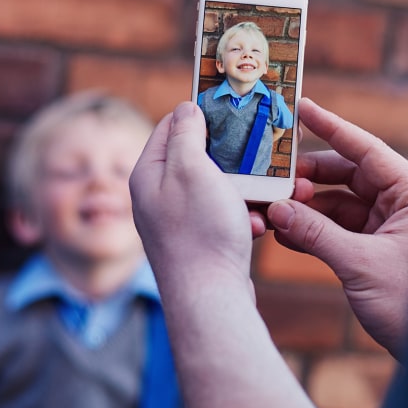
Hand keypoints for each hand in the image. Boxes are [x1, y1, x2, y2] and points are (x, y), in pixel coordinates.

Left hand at [130, 102, 254, 295]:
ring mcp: (177, 222)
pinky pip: (224, 218)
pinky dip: (242, 217)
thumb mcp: (193, 169)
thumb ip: (186, 134)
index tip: (231, 108)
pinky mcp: (198, 244)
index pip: (171, 126)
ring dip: (242, 190)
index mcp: (148, 174)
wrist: (210, 299)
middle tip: (255, 152)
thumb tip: (186, 109)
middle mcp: (157, 197)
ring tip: (258, 197)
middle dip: (230, 157)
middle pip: (198, 158)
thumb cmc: (200, 232)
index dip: (200, 114)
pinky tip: (255, 226)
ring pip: (217, 189)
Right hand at [266, 98, 407, 358]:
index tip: (303, 108)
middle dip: (311, 177)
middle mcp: (405, 205)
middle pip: (350, 175)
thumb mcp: (361, 265)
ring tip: (273, 209)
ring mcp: (392, 229)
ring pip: (341, 205)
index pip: (367, 150)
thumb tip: (278, 210)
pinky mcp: (380, 252)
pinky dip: (314, 231)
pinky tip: (285, 231)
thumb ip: (316, 234)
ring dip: (307, 208)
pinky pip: (341, 231)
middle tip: (274, 179)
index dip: (332, 128)